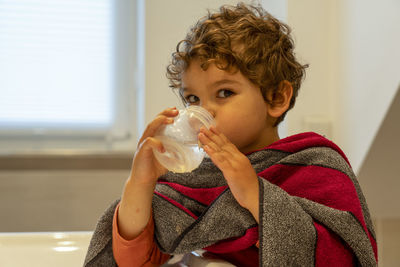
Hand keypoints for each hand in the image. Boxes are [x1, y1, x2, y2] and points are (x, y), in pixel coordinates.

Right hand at [118, 107, 178, 239]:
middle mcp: (147, 137)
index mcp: (153, 136)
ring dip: (160, 122)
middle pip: (154, 121)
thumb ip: (176, 152)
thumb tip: (190, 150)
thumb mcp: (169, 158)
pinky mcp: (141, 152)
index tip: (176, 110)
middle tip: (176, 111)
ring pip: (150, 128)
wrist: (144, 180)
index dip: (166, 114)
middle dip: (165, 114)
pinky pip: (148, 143)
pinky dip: (156, 143)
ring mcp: (143, 144)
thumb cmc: (155, 168)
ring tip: (170, 121)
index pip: (159, 121)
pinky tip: (163, 148)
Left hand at [198, 126, 258, 221]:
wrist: (256, 196)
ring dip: (209, 141)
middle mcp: (238, 158)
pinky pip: (220, 161)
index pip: (229, 144)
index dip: (220, 135)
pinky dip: (212, 153)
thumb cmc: (249, 187)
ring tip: (201, 134)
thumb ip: (235, 165)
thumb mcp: (242, 172)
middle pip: (223, 144)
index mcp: (241, 158)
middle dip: (212, 135)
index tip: (212, 127)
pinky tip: (206, 147)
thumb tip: (226, 162)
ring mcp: (235, 164)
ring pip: (220, 150)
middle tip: (202, 127)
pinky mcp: (231, 172)